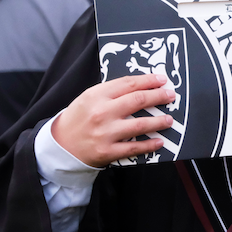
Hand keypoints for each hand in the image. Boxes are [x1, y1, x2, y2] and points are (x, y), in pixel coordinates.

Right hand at [50, 73, 176, 167]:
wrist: (61, 145)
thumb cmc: (79, 119)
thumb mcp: (89, 98)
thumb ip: (112, 92)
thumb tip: (142, 87)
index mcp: (96, 96)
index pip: (128, 84)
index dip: (148, 81)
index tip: (162, 80)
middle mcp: (101, 113)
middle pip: (137, 101)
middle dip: (158, 97)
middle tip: (170, 96)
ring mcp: (105, 133)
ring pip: (139, 125)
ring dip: (158, 121)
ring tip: (169, 119)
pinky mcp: (107, 151)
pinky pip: (134, 148)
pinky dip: (149, 145)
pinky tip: (159, 141)